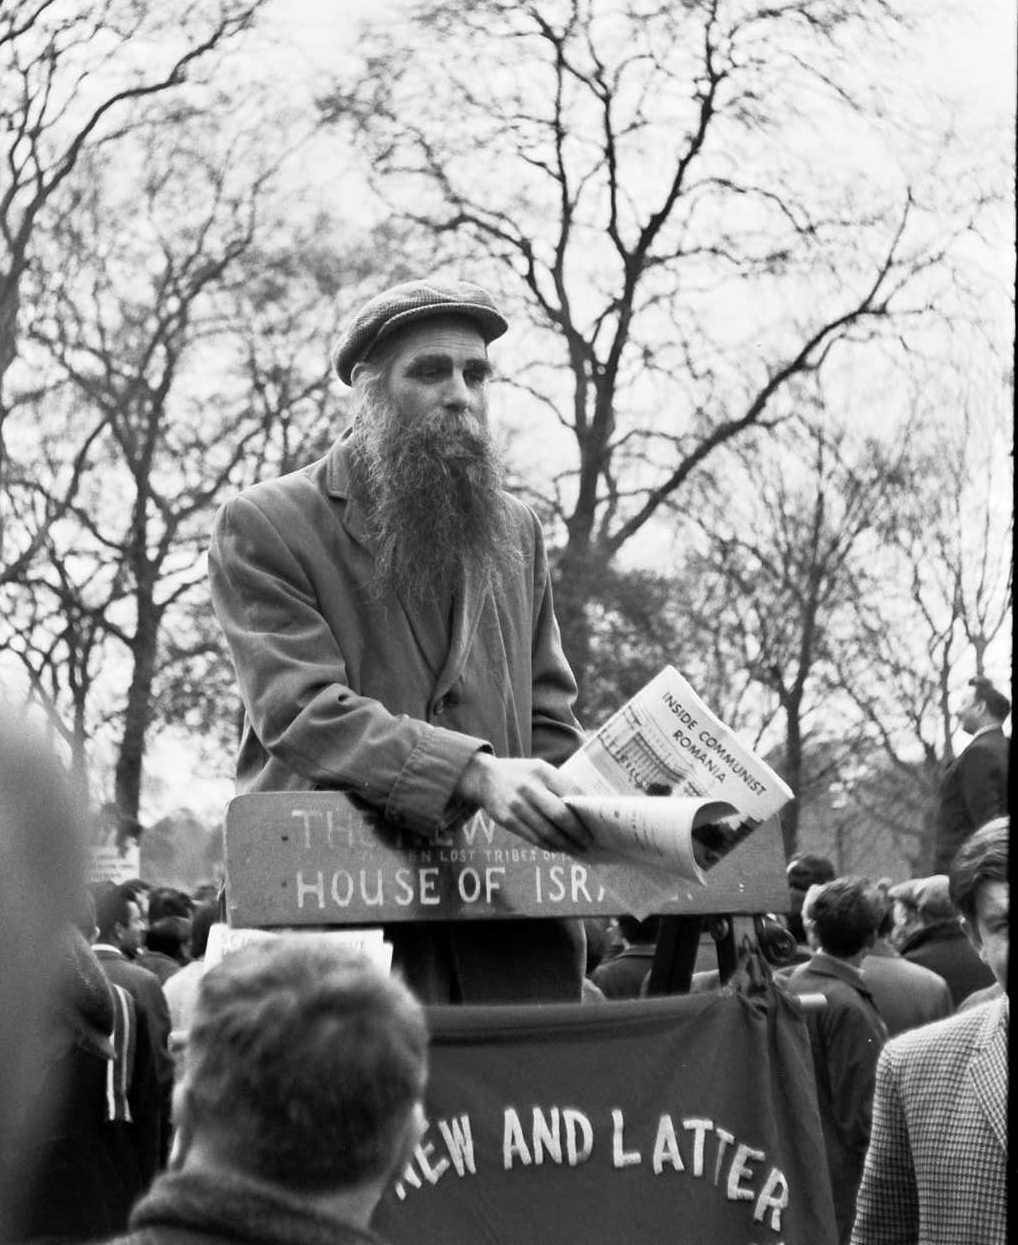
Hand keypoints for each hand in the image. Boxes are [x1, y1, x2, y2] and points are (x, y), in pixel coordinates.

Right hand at [455, 753, 591, 854]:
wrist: (483, 777)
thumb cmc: (520, 774)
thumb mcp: (539, 769)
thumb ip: (559, 784)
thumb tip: (585, 806)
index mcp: (541, 771)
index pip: (571, 791)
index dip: (585, 809)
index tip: (596, 822)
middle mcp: (528, 787)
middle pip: (560, 815)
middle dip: (577, 832)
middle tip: (589, 842)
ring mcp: (516, 804)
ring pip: (547, 831)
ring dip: (564, 843)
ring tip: (576, 849)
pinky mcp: (507, 819)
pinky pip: (533, 837)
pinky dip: (548, 845)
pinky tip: (557, 848)